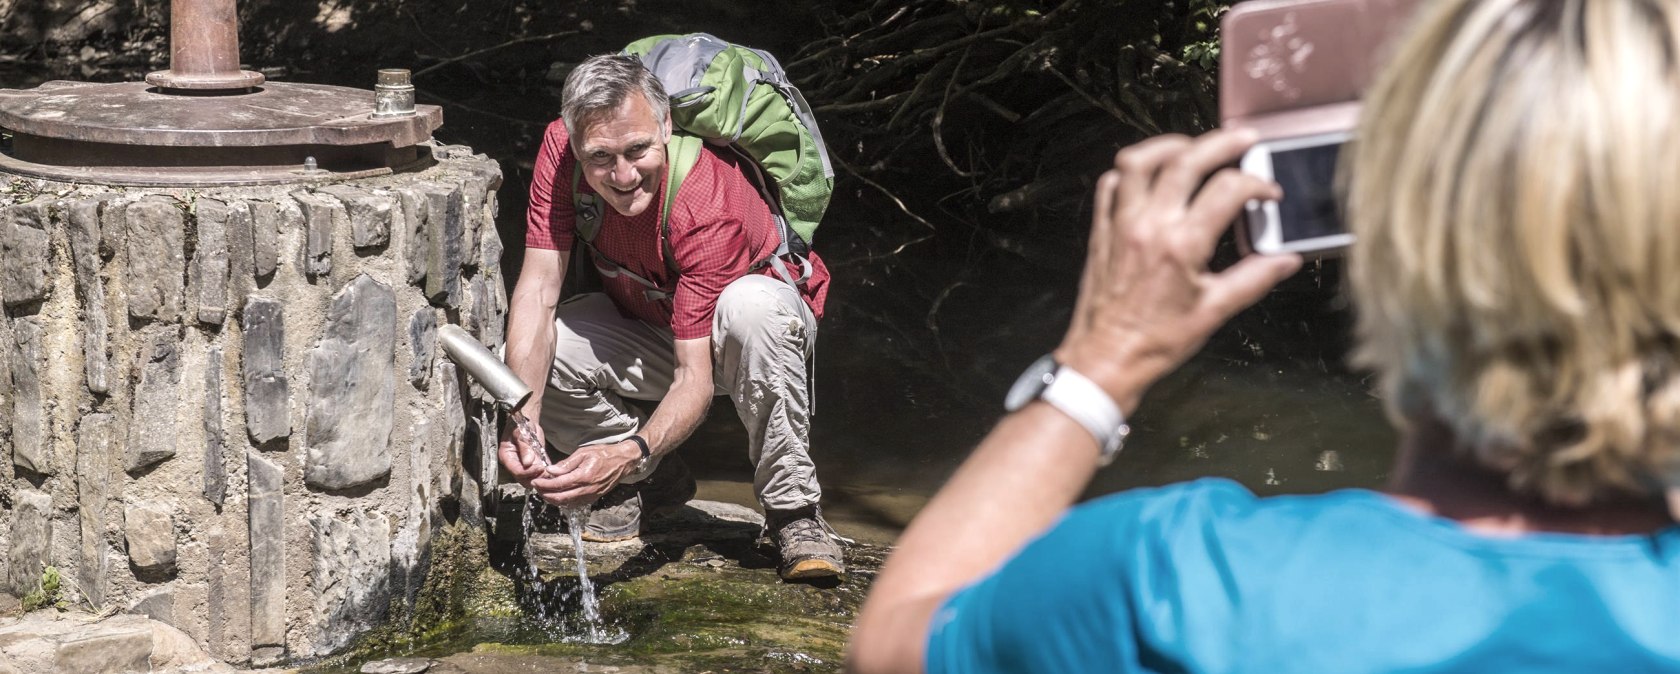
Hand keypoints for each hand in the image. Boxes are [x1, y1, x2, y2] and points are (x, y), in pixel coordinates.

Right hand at [498, 418, 547, 486]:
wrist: (527, 422)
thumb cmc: (521, 425)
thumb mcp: (521, 433)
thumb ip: (524, 447)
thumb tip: (528, 462)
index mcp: (507, 456)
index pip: (517, 471)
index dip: (529, 472)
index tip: (540, 467)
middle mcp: (514, 463)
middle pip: (523, 479)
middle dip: (535, 477)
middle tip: (547, 472)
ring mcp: (523, 465)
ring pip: (532, 478)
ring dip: (541, 477)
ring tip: (551, 472)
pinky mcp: (532, 464)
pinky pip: (538, 473)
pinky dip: (545, 473)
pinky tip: (552, 470)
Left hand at [530, 440, 642, 508]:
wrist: (623, 462)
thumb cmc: (603, 454)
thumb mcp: (584, 453)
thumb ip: (566, 464)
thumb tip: (550, 471)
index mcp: (584, 476)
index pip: (559, 485)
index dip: (544, 484)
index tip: (535, 481)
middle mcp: (587, 489)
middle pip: (560, 498)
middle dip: (545, 494)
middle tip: (536, 488)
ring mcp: (591, 496)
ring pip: (567, 503)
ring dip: (553, 499)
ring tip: (543, 491)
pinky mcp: (593, 498)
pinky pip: (575, 503)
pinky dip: (563, 501)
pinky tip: (557, 494)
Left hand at [1055, 129, 1302, 411]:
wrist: (1105, 358)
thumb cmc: (1157, 341)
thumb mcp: (1214, 312)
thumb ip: (1254, 279)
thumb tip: (1286, 259)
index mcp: (1181, 245)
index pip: (1228, 190)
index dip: (1257, 185)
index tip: (1268, 195)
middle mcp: (1148, 225)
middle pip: (1186, 159)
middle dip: (1221, 143)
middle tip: (1244, 140)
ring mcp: (1119, 224)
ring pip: (1138, 161)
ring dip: (1169, 146)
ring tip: (1193, 148)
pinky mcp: (1101, 230)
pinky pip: (1110, 185)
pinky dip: (1130, 172)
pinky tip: (1150, 177)